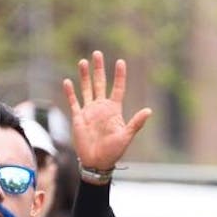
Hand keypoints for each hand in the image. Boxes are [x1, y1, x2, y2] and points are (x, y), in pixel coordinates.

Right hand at [62, 50, 153, 174]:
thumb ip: (136, 123)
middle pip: (100, 83)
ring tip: (82, 62)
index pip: (118, 88)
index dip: (119, 75)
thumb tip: (149, 111)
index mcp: (114, 109)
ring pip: (86, 89)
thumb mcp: (126, 136)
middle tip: (97, 54)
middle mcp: (101, 107)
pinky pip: (74, 102)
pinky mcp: (78, 118)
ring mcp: (89, 111)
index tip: (120, 62)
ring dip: (84, 76)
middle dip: (98, 68)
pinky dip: (70, 92)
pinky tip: (68, 81)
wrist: (97, 162)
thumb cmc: (114, 151)